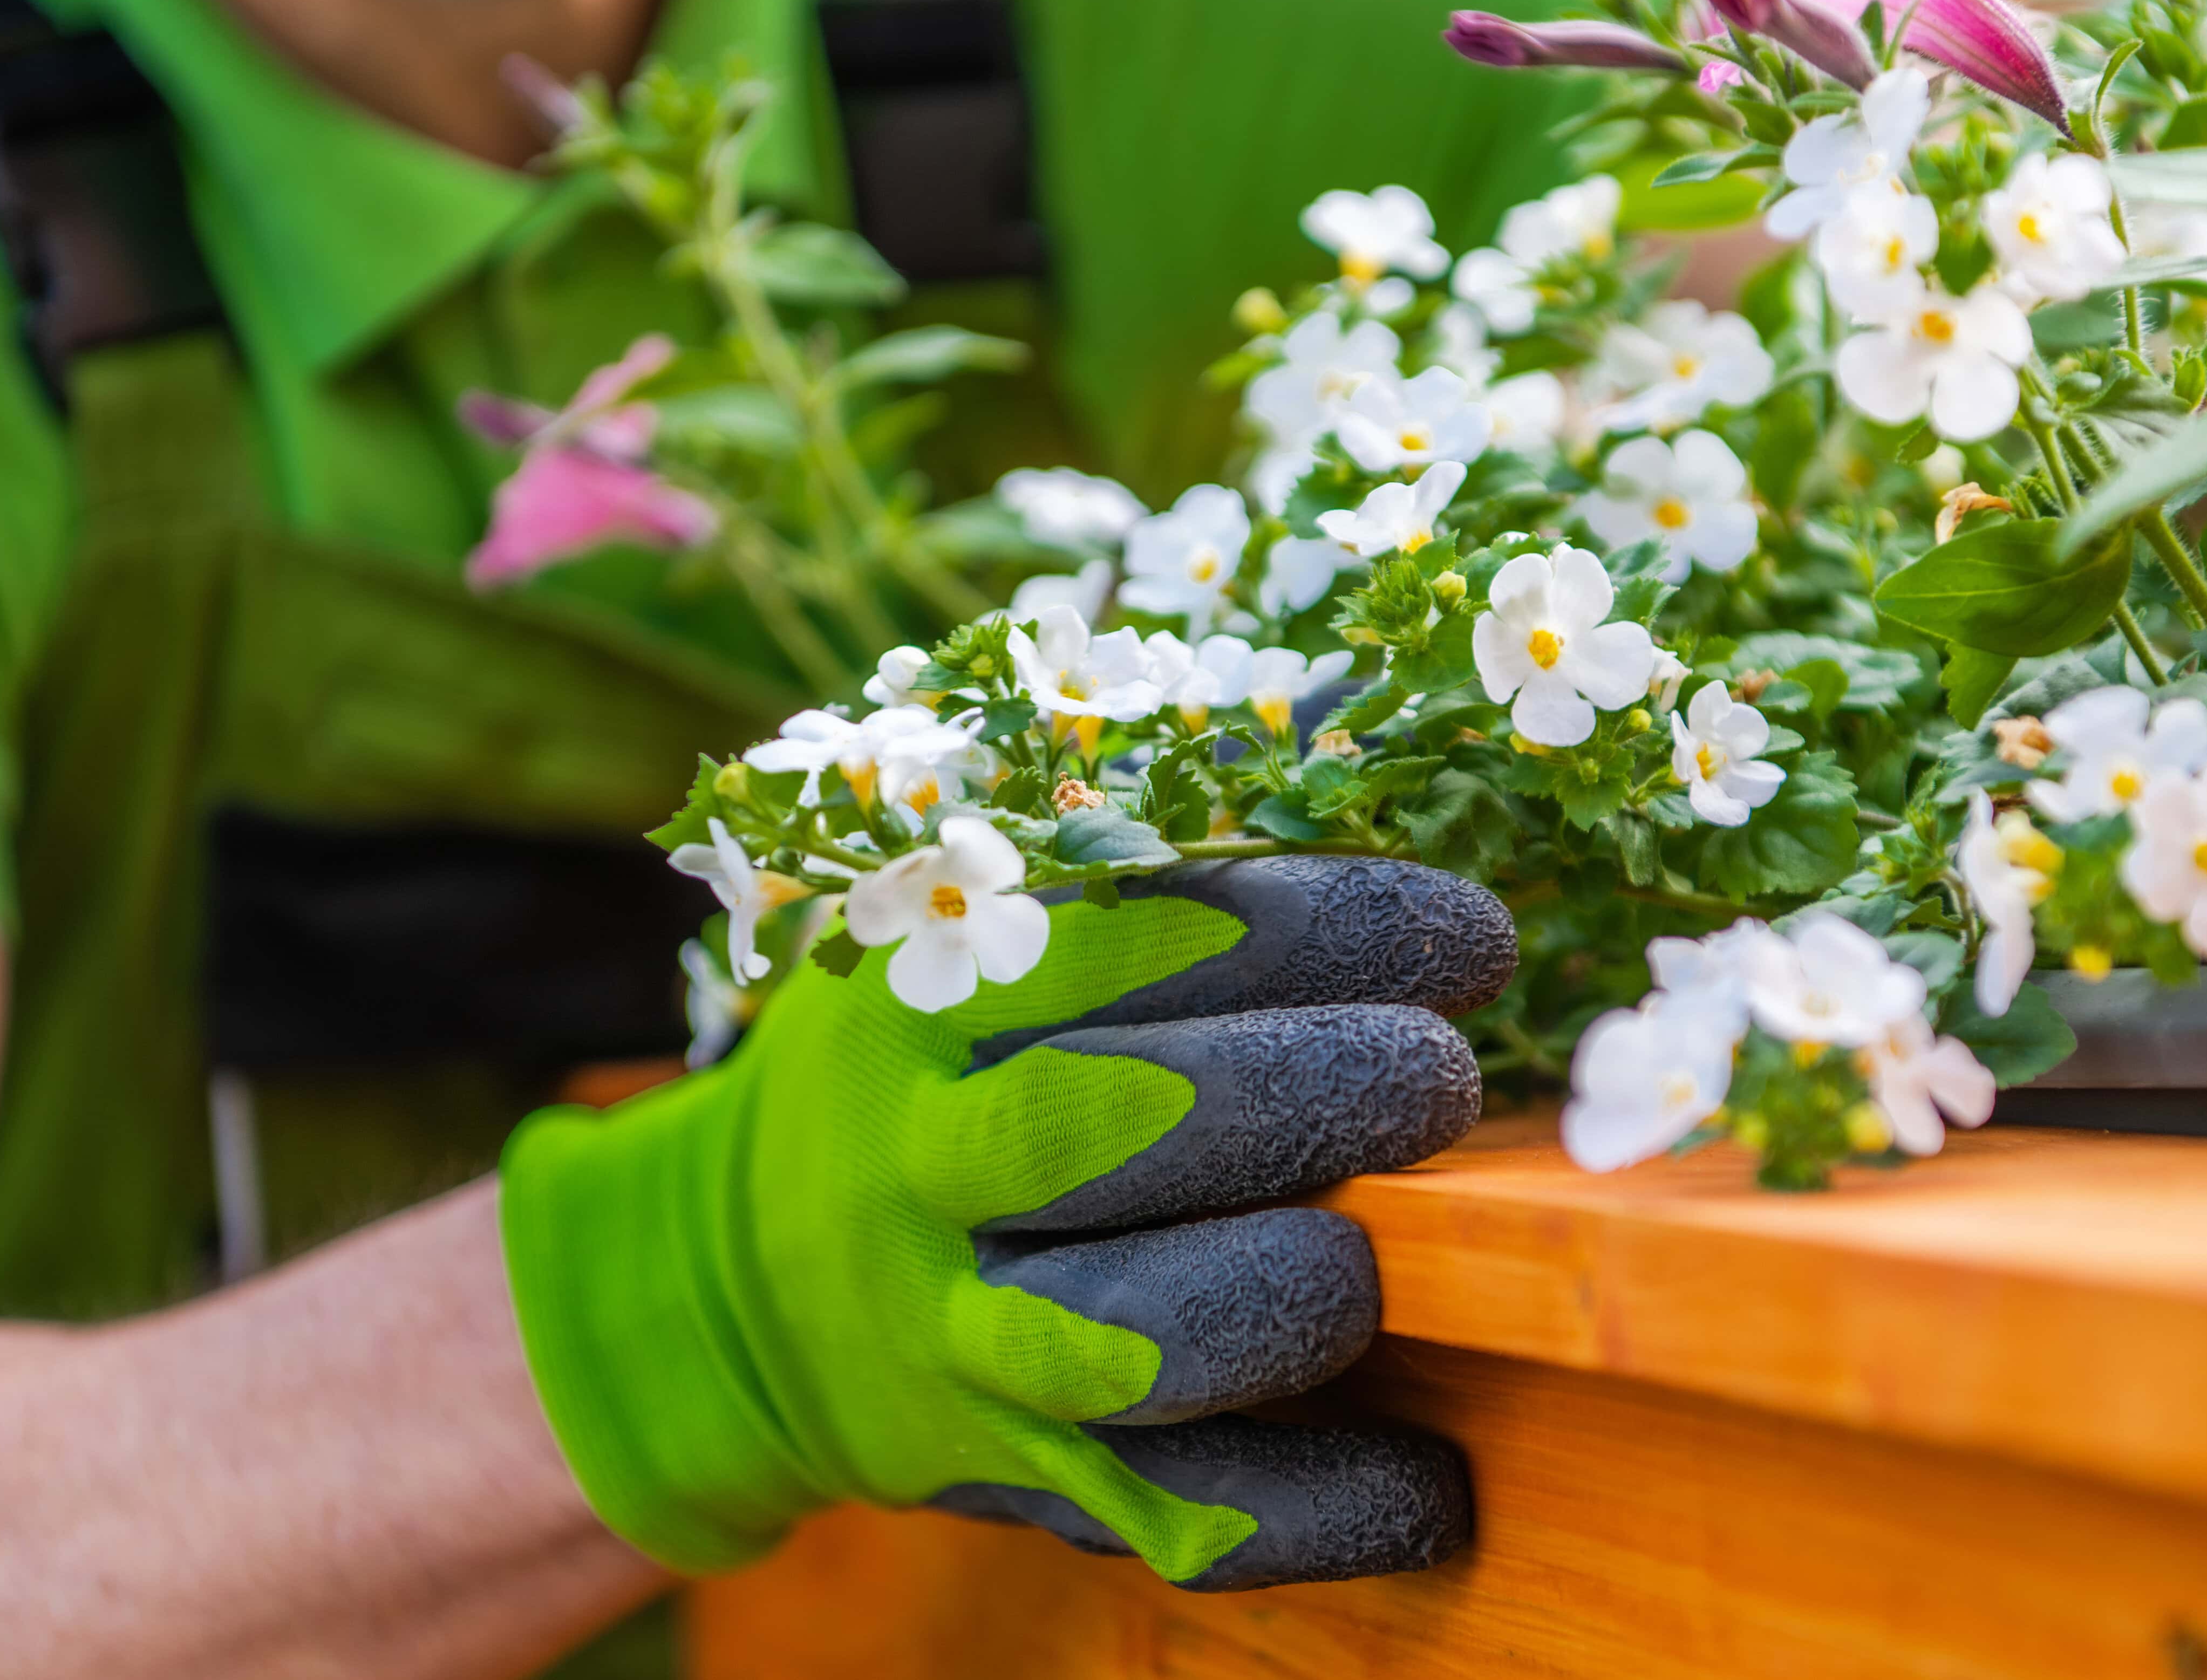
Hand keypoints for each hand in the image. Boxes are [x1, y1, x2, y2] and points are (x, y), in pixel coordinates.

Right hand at [501, 856, 1512, 1590]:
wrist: (737, 1288)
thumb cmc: (931, 1066)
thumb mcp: (976, 920)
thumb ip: (1152, 826)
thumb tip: (1360, 694)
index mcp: (924, 991)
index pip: (1137, 929)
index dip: (1335, 924)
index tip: (1469, 934)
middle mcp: (918, 1163)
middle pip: (1125, 1123)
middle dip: (1327, 1087)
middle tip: (1444, 1074)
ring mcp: (953, 1336)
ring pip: (1138, 1338)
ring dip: (1304, 1288)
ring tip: (1406, 1250)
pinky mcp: (1008, 1479)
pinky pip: (1177, 1512)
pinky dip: (1322, 1503)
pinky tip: (1432, 1472)